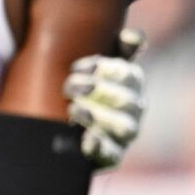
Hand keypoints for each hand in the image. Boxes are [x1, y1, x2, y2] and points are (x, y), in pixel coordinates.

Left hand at [66, 28, 146, 169]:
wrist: (60, 124)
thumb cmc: (82, 88)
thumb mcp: (94, 66)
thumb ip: (116, 48)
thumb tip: (134, 37)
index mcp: (132, 85)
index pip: (130, 74)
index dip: (105, 69)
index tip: (77, 67)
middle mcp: (134, 111)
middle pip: (126, 100)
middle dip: (96, 91)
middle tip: (68, 87)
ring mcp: (124, 136)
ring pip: (123, 127)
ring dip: (98, 116)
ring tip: (73, 110)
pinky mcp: (111, 157)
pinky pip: (111, 155)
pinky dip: (99, 147)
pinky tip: (85, 140)